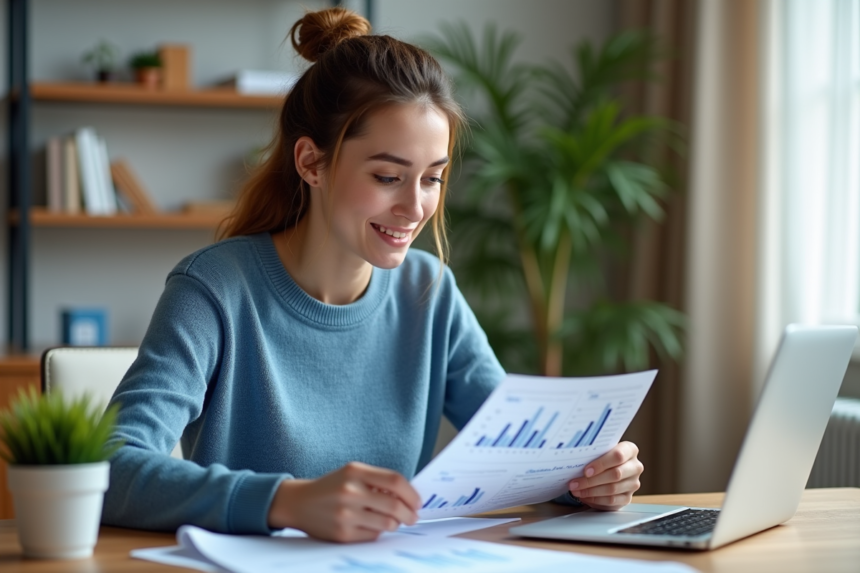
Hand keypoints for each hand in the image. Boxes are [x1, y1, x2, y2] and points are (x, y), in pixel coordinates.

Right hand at [267, 462, 420, 541]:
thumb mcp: (352, 473)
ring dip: (395, 523)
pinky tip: (372, 525)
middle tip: (412, 517)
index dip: (411, 493)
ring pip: (387, 523)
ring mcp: (346, 514)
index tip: (417, 502)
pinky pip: (373, 535)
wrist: (299, 503)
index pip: (395, 481)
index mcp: (355, 471)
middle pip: (394, 505)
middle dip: (409, 513)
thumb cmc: (332, 487)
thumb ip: (378, 481)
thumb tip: (409, 496)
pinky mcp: (342, 534)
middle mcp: (350, 491)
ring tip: (393, 521)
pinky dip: (378, 531)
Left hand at [568, 441, 642, 510]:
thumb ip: (594, 453)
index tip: (586, 471)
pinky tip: (585, 496)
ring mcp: (633, 483)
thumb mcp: (600, 450)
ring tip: (576, 490)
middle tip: (575, 483)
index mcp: (630, 450)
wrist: (609, 467)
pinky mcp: (628, 497)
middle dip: (591, 481)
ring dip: (591, 491)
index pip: (618, 455)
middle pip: (615, 474)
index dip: (601, 463)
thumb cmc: (602, 456)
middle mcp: (635, 467)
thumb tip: (576, 458)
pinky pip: (612, 501)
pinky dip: (596, 499)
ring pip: (612, 489)